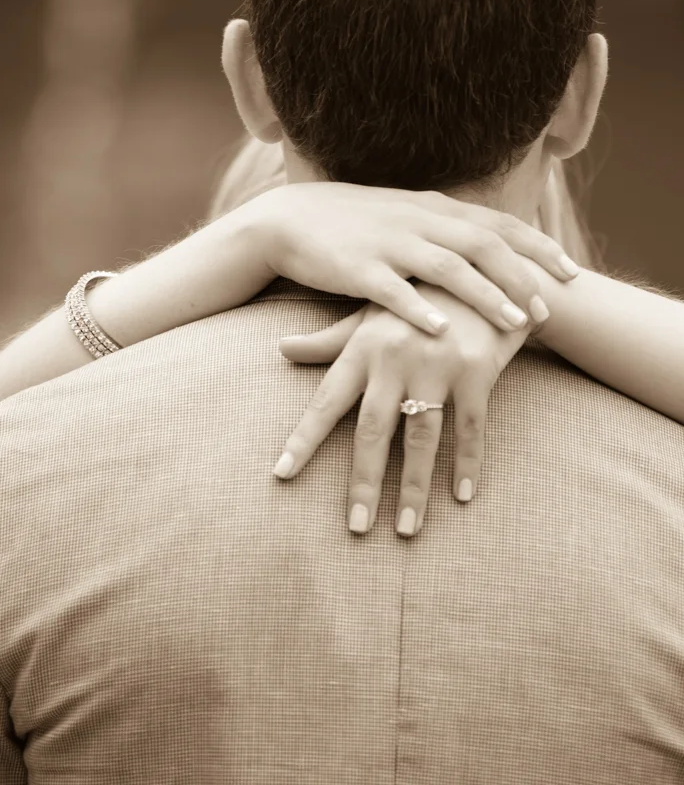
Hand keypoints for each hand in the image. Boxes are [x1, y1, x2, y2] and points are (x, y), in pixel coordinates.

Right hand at [242, 181, 578, 336]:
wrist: (289, 219)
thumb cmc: (353, 224)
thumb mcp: (406, 215)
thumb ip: (446, 228)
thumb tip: (490, 245)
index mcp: (433, 207)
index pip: (498, 224)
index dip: (538, 247)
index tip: (572, 272)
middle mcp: (418, 220)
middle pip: (483, 244)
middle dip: (522, 277)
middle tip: (549, 310)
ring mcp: (388, 242)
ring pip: (448, 266)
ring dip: (486, 294)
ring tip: (516, 323)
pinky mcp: (357, 267)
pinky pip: (393, 289)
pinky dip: (419, 308)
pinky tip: (441, 330)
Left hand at [273, 283, 531, 535]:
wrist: (486, 273)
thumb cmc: (419, 301)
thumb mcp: (372, 317)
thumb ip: (327, 341)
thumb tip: (279, 348)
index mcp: (364, 347)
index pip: (326, 401)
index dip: (304, 440)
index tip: (282, 476)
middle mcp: (395, 358)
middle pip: (374, 430)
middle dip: (364, 483)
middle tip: (357, 528)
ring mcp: (438, 365)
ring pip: (422, 438)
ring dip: (415, 488)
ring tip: (408, 529)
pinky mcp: (476, 371)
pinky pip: (470, 428)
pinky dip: (467, 463)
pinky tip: (463, 496)